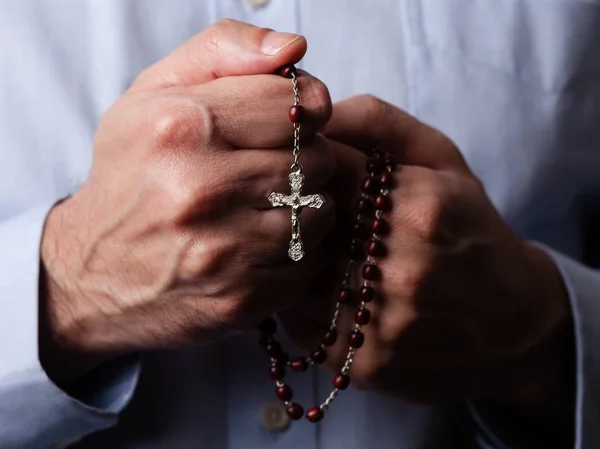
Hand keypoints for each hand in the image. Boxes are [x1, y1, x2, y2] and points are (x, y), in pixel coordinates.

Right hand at [39, 20, 334, 383]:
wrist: (90, 270)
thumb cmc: (131, 174)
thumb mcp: (154, 93)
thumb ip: (224, 50)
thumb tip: (294, 48)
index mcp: (181, 125)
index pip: (296, 102)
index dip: (303, 109)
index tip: (289, 123)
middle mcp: (200, 188)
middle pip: (315, 159)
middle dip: (304, 159)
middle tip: (271, 168)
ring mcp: (220, 251)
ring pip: (319, 213)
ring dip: (305, 207)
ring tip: (268, 206)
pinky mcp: (237, 299)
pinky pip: (307, 265)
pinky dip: (296, 254)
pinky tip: (262, 245)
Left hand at [281, 95, 572, 407]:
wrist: (510, 324)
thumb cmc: (470, 231)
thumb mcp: (443, 160)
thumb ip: (379, 121)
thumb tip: (314, 110)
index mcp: (419, 204)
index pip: (323, 167)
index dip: (301, 164)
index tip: (300, 168)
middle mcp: (399, 264)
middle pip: (299, 222)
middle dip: (288, 210)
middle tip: (294, 209)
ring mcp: (380, 318)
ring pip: (290, 273)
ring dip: (286, 255)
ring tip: (307, 249)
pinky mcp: (361, 362)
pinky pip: (295, 321)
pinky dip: (294, 299)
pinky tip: (318, 289)